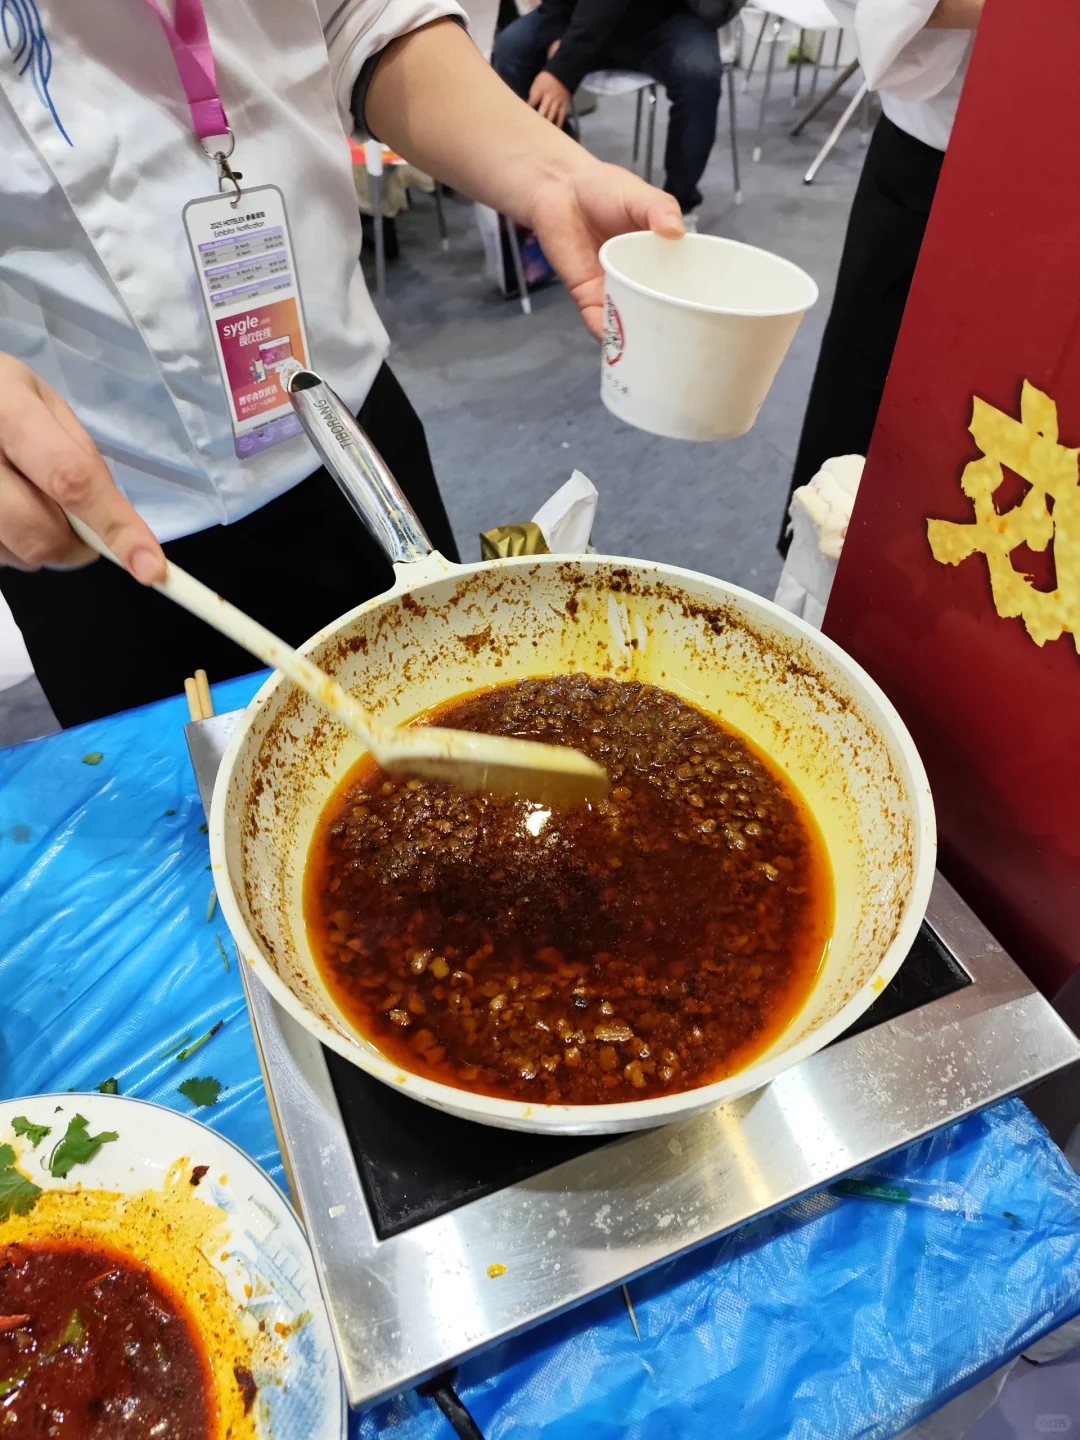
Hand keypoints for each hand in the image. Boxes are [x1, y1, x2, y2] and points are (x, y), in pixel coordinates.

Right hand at [0, 355, 164, 581]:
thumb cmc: (0, 396)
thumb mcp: (43, 403)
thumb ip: (79, 453)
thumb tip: (115, 513)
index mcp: (8, 412)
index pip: (71, 479)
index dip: (115, 526)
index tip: (149, 564)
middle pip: (40, 535)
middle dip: (77, 546)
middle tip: (82, 527)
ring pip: (19, 555)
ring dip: (43, 546)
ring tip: (31, 501)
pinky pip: (0, 556)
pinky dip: (16, 546)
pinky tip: (8, 509)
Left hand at [523, 156, 684, 337]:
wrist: (559, 190)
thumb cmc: (604, 189)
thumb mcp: (640, 196)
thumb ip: (660, 209)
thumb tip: (677, 232)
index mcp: (660, 258)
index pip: (683, 284)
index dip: (696, 301)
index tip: (713, 317)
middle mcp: (640, 280)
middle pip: (659, 311)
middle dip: (672, 328)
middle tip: (692, 343)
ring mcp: (614, 291)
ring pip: (632, 323)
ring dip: (644, 339)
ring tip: (663, 354)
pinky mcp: (588, 297)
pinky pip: (602, 323)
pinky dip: (612, 337)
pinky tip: (626, 349)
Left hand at [527, 70, 571, 127]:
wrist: (561, 73)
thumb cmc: (545, 80)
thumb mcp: (536, 83)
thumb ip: (533, 95)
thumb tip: (528, 107)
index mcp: (540, 91)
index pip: (532, 102)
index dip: (528, 111)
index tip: (523, 120)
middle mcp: (549, 97)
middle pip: (543, 110)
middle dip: (538, 120)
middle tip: (533, 131)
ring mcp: (557, 101)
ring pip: (552, 114)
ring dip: (548, 124)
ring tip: (543, 135)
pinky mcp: (564, 104)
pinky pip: (562, 115)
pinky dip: (559, 123)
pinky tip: (556, 130)